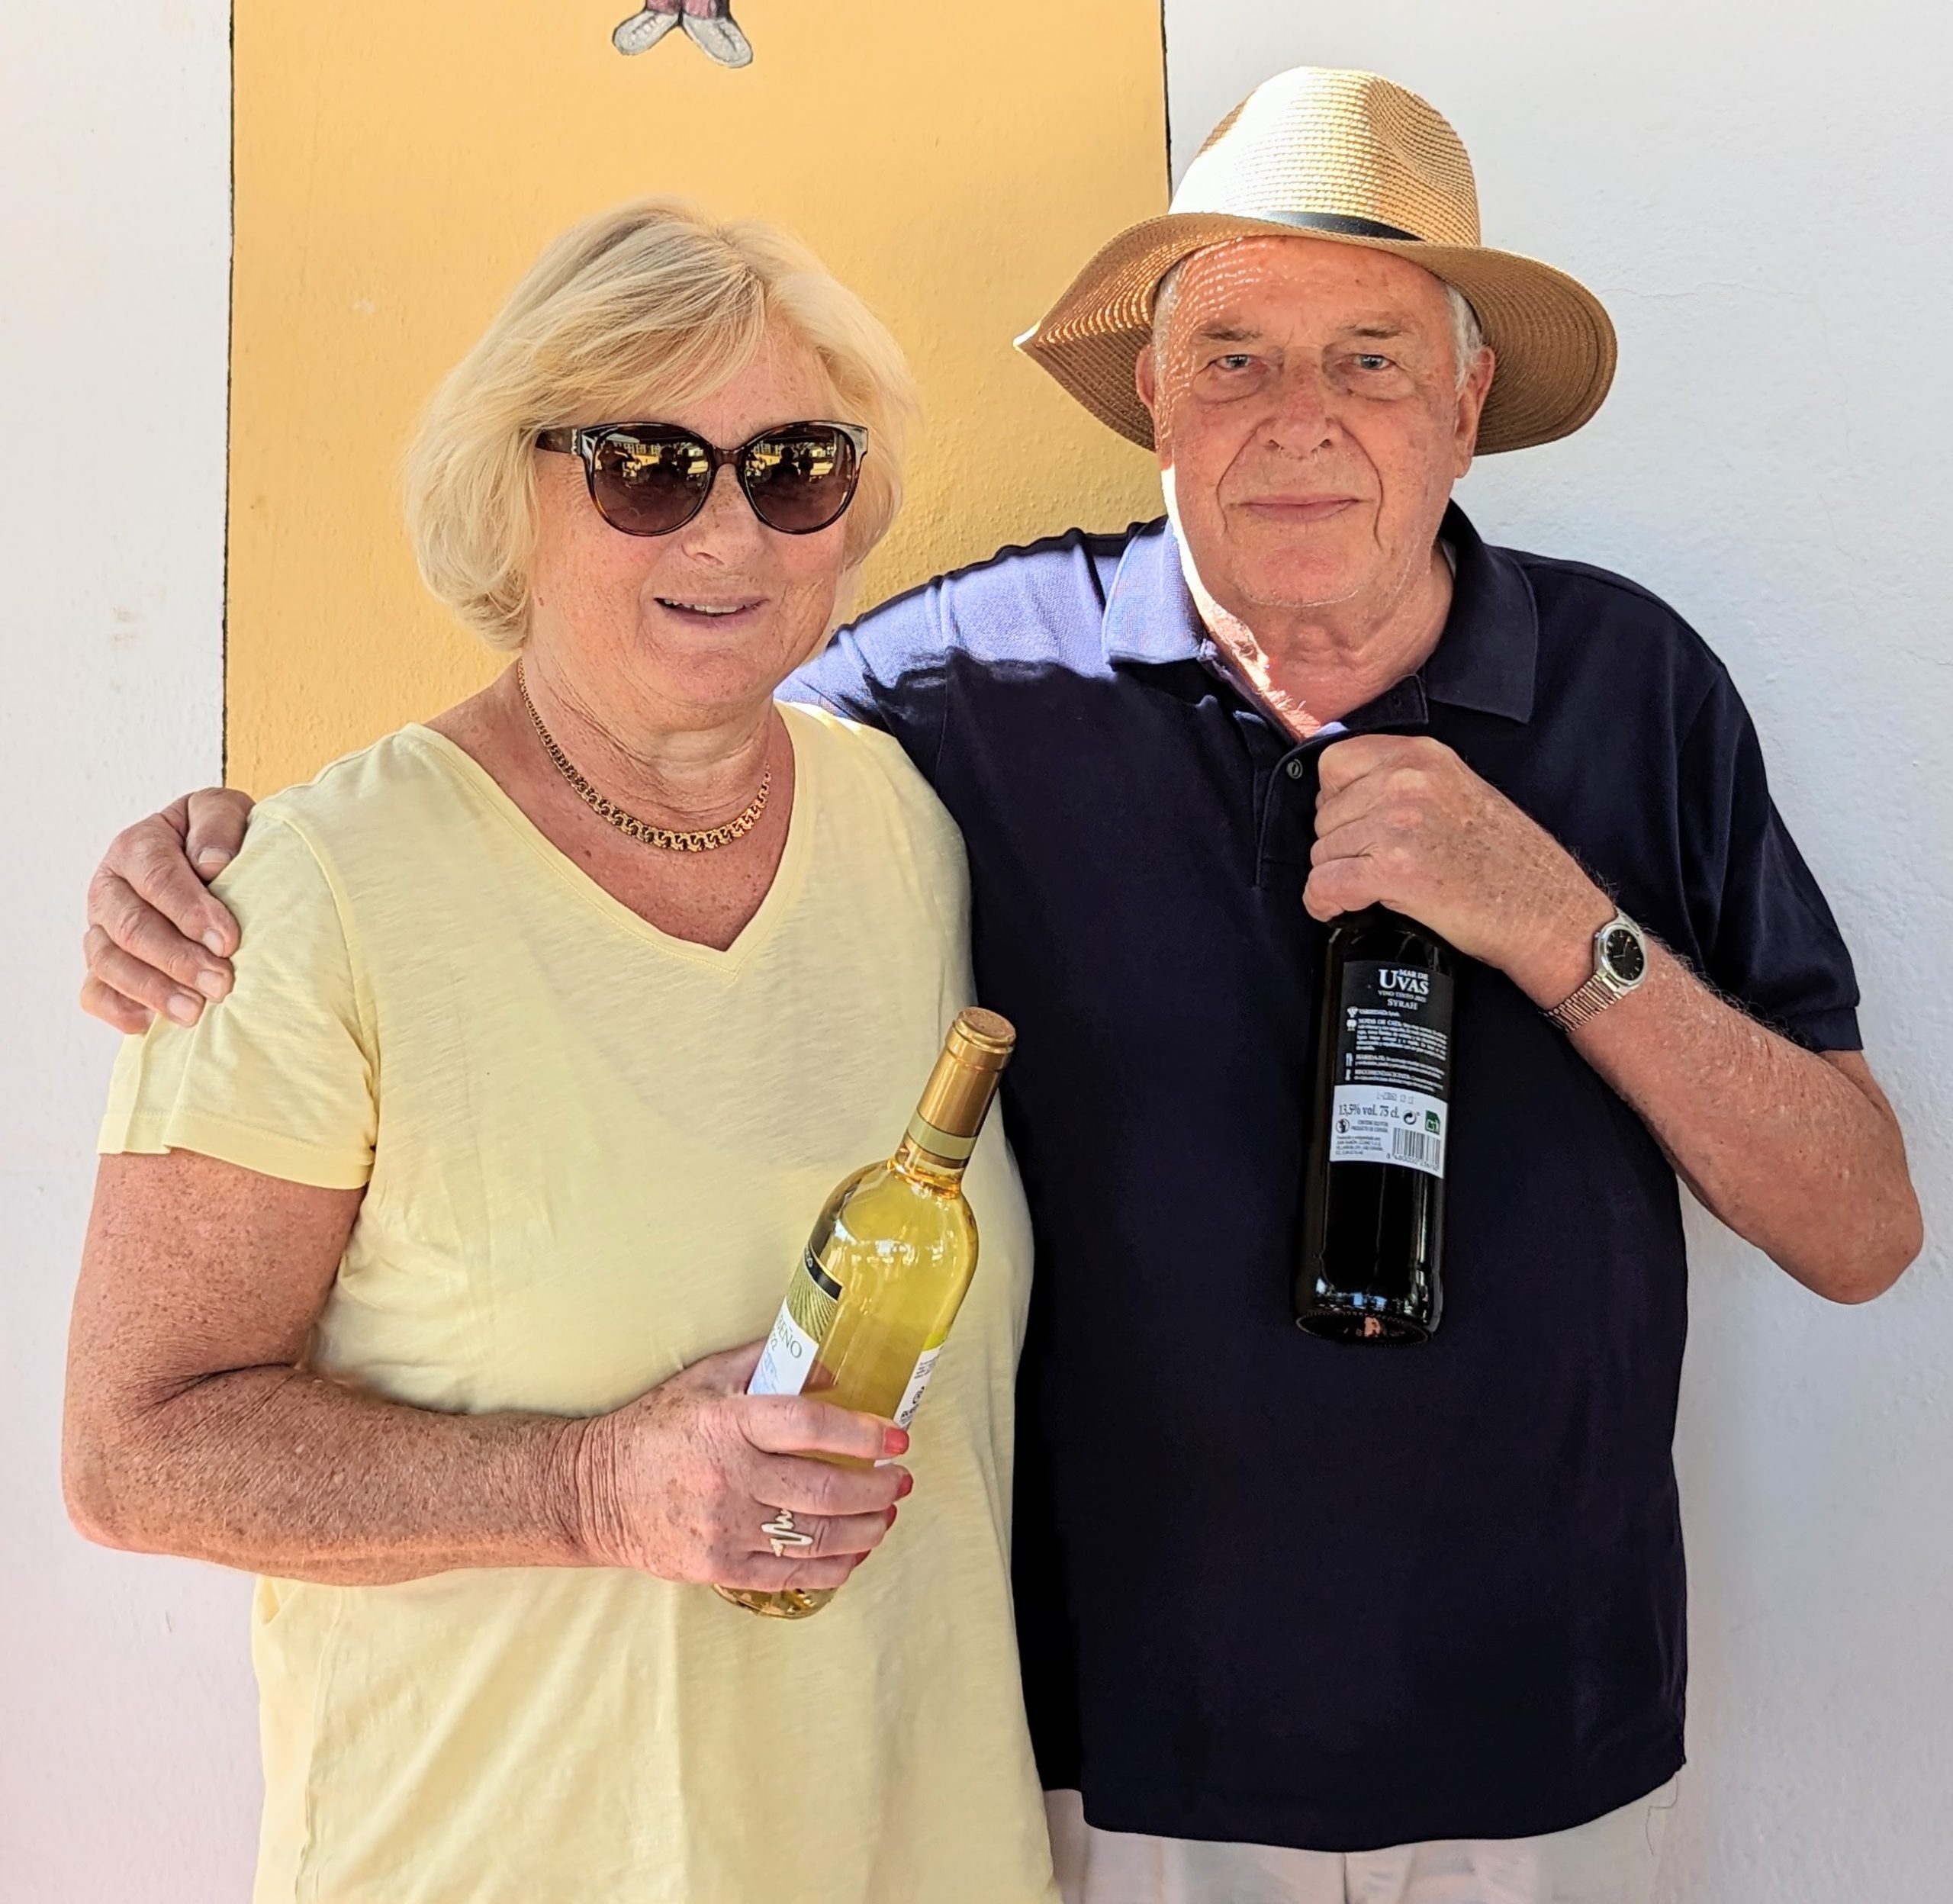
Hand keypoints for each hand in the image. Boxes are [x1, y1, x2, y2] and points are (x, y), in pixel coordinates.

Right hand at [81, 789, 253, 1032]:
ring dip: (152, 990)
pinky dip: (118, 1009)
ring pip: (108, 962)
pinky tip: (151, 1023)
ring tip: (195, 1012)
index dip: (190, 911)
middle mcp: (111, 888)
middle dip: (177, 959)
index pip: (156, 878)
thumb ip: (218, 825)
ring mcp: (102, 928)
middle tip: (222, 984)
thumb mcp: (224, 812)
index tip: (228, 940)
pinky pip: (94, 991)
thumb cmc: (219, 838)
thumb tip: (210, 863)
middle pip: (131, 927)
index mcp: (137, 846)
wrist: (209, 861)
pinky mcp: (104, 963)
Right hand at [572, 1340, 912, 1592]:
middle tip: (900, 1481)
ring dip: (865, 1529)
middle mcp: (730, 1477)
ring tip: (887, 1515)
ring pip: (815, 1537)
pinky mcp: (718, 1567)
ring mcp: (724, 1528)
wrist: (593, 1491)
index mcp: (729, 1423)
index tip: (896, 1437)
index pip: (811, 1426)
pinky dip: (832, 1567)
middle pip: (824, 1489)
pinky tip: (853, 1553)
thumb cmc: (654, 1428)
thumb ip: (768, 1364)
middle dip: (876, 1488)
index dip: (862, 1433)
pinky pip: (790, 1574)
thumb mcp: (707, 1379)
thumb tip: (832, 1372)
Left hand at [1306, 735, 1609, 1003]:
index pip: (1333, 764)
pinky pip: (1323, 886)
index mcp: (1422, 756)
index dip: (1336, 802)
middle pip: (1324, 815)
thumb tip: (1343, 795)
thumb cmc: (1507, 861)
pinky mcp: (1392, 870)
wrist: (1546, 910)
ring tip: (1376, 889)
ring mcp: (1398, 824)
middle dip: (1341, 845)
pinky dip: (1325, 904)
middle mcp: (1407, 781)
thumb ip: (1404, 782)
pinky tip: (1343, 910)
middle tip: (1377, 865)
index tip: (1355, 826)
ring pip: (1321, 853)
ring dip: (1338, 877)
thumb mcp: (1457, 791)